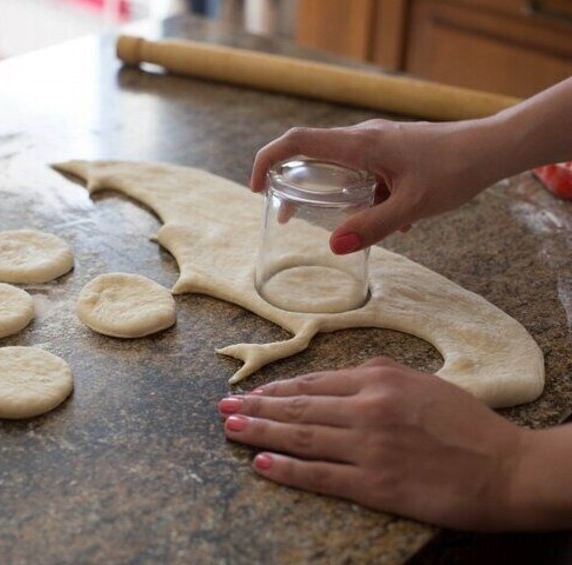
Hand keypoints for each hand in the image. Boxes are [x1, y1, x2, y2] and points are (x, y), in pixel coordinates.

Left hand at [217, 357, 527, 530]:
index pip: (313, 384)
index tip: (250, 392)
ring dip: (261, 433)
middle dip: (256, 408)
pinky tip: (262, 465)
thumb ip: (377, 376)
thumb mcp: (422, 382)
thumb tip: (338, 379)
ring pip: (301, 437)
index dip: (277, 389)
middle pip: (298, 408)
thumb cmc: (468, 424)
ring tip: (231, 430)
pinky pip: (321, 474)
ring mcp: (368, 446)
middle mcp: (367, 408)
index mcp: (378, 379)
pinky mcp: (375, 483)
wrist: (507, 467)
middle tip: (224, 409)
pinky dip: (288, 470)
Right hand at [250, 119, 506, 253]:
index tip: (256, 188)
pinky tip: (387, 217)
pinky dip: (360, 192)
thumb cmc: (454, 170)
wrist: (492, 148)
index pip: (296, 141)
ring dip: (329, 191)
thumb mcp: (411, 206)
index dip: (267, 160)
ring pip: (337, 164)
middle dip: (293, 183)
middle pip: (310, 153)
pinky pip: (362, 169)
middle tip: (287, 216)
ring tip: (337, 223)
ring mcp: (377, 142)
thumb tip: (331, 246)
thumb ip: (371, 227)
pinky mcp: (391, 150)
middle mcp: (362, 137)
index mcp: (359, 144)